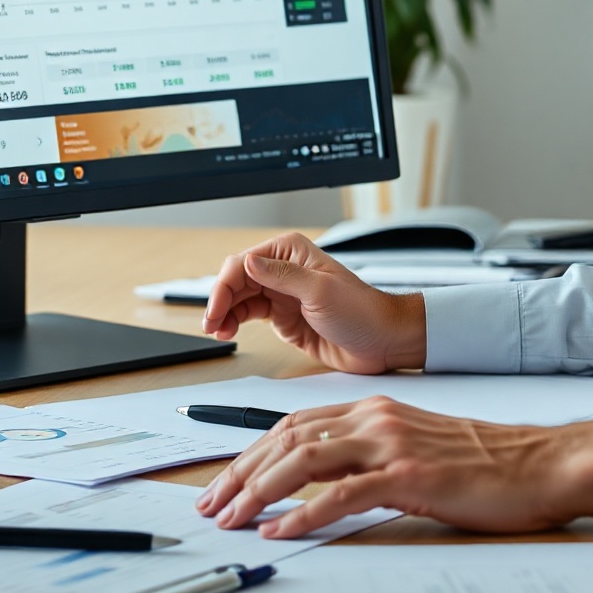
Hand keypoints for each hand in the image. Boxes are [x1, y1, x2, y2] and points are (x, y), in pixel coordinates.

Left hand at [197, 397, 592, 540]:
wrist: (541, 462)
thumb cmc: (486, 462)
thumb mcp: (418, 449)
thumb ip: (372, 458)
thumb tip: (323, 488)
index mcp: (375, 410)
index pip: (294, 423)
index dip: (250, 452)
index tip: (223, 482)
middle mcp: (377, 418)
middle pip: (287, 437)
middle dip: (239, 472)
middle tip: (210, 506)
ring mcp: (392, 445)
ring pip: (305, 458)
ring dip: (258, 491)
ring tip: (231, 520)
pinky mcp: (410, 477)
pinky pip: (343, 494)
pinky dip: (304, 513)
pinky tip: (281, 531)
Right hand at [201, 232, 425, 372]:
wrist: (381, 340)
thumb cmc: (361, 311)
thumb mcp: (320, 292)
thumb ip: (282, 276)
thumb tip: (249, 262)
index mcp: (291, 251)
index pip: (244, 262)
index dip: (225, 285)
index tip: (216, 309)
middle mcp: (283, 268)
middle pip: (237, 279)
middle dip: (220, 300)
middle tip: (211, 324)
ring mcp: (282, 293)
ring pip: (239, 297)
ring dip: (224, 312)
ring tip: (217, 330)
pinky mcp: (282, 315)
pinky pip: (249, 313)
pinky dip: (234, 321)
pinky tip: (228, 330)